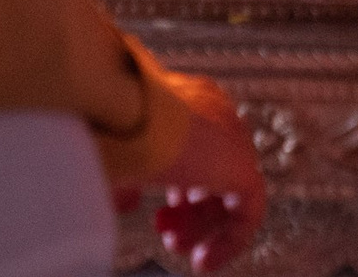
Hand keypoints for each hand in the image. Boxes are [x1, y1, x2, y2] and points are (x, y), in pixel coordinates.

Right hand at [135, 73, 264, 272]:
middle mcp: (215, 112)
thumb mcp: (115, 153)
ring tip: (178, 248)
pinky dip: (228, 240)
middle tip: (169, 234)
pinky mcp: (243, 166)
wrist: (124, 107)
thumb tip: (129, 203)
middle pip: (216, 171)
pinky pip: (248, 213)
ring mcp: (232, 137)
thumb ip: (128, 180)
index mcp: (188, 98)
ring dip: (204, 228)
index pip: (197, 146)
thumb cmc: (110, 121)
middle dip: (190, 212)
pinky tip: (203, 260)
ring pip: (231, 193)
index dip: (180, 186)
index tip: (161, 210)